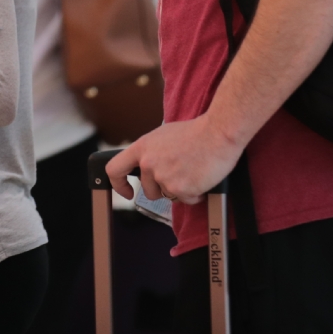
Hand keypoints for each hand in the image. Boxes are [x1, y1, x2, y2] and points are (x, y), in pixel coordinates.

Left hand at [105, 116, 243, 205]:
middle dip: (162, 190)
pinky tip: (202, 179)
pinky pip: (185, 200)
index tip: (128, 191)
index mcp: (142, 147)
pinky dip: (195, 194)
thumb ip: (151, 151)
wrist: (218, 133)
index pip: (115, 169)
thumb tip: (147, 164)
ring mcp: (163, 177)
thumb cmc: (196, 132)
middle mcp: (148, 163)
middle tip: (179, 178)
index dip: (119, 184)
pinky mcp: (179, 189)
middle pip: (148, 191)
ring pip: (168, 196)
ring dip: (180, 191)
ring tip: (193, 173)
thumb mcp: (163, 136)